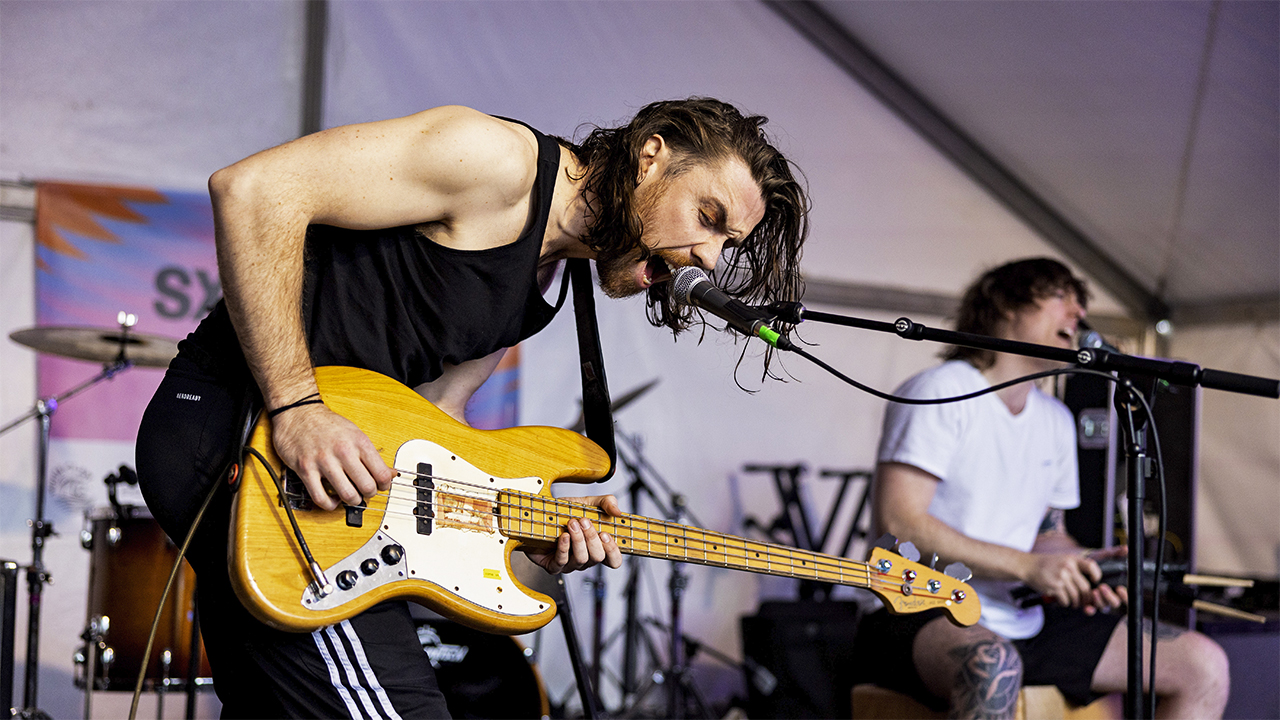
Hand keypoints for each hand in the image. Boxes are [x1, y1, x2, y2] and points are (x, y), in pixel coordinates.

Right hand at [269, 403, 396, 510]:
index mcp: (359, 442)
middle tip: (365, 491)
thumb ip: (373, 455)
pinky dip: (330, 504)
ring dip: (352, 500)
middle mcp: (343, 451)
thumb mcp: (356, 434)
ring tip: (350, 495)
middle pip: (367, 487)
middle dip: (369, 494)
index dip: (384, 485)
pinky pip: (320, 498)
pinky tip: (332, 499)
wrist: (298, 413)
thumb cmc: (327, 424)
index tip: (381, 486)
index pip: (381, 474)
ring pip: (347, 495)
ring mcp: (324, 461)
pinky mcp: (306, 470)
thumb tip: (391, 473)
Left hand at [523, 495, 623, 573]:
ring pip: (581, 559)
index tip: (605, 533)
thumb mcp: (589, 503)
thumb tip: (617, 511)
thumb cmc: (566, 512)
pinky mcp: (553, 566)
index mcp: (597, 548)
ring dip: (578, 540)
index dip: (612, 550)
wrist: (541, 514)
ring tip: (572, 523)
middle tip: (583, 521)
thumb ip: (606, 503)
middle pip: (597, 557)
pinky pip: (562, 561)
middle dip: (591, 537)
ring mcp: (570, 564)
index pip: (614, 560)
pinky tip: (563, 535)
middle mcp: (586, 559)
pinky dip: (564, 547)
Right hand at [1024, 551, 1095, 608]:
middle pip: (1085, 587)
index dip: (1096, 575)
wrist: (1027, 566)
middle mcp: (1068, 567)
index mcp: (1071, 559)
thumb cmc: (1046, 565)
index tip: (1094, 581)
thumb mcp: (1062, 559)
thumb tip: (1089, 586)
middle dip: (1085, 598)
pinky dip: (1065, 603)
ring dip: (1075, 603)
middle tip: (1084, 601)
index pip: (1091, 566)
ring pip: (1076, 596)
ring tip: (1073, 603)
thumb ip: (1075, 568)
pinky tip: (1061, 600)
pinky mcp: (1054, 587)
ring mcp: (1061, 577)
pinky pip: (1066, 600)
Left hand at [1079, 546, 1128, 613]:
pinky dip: (1090, 610)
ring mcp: (1099, 600)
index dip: (1126, 596)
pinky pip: (1091, 610)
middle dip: (1110, 597)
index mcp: (1118, 587)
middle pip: (1114, 603)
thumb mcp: (1103, 556)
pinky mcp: (1088, 602)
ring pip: (1103, 606)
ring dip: (1099, 601)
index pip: (1127, 596)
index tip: (1120, 589)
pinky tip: (1087, 608)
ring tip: (1094, 591)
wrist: (1076, 563)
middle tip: (1102, 587)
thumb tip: (1126, 548)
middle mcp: (1110, 595)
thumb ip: (1115, 553)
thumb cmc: (1094, 560)